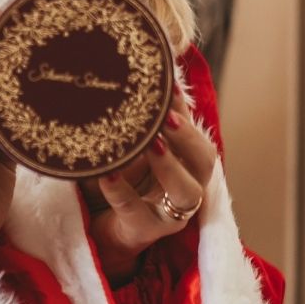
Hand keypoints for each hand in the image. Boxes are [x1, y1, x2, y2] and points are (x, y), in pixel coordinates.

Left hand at [84, 86, 216, 284]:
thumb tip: (140, 72)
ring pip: (185, 191)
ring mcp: (169, 212)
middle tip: (169, 118)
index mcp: (185, 158)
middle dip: (188, 137)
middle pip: (205, 160)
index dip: (184, 108)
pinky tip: (107, 175)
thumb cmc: (122, 173)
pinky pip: (136, 212)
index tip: (169, 85)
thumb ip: (139, 115)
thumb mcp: (131, 141)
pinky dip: (121, 192)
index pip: (194, 129)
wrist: (99, 223)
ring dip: (169, 165)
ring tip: (150, 143)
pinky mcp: (145, 232)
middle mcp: (186, 184)